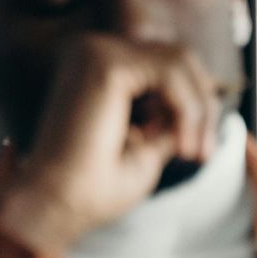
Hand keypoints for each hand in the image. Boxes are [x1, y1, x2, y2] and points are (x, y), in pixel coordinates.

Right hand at [0, 33, 220, 252]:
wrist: (53, 206)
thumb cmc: (89, 187)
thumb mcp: (146, 147)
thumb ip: (169, 118)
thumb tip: (203, 104)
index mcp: (96, 68)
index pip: (164, 64)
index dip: (195, 103)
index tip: (201, 151)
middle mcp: (92, 51)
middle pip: (176, 56)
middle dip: (202, 104)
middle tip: (203, 152)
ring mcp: (95, 52)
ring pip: (178, 61)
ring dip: (197, 110)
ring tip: (192, 153)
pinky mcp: (104, 63)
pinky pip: (171, 72)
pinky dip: (187, 109)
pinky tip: (180, 145)